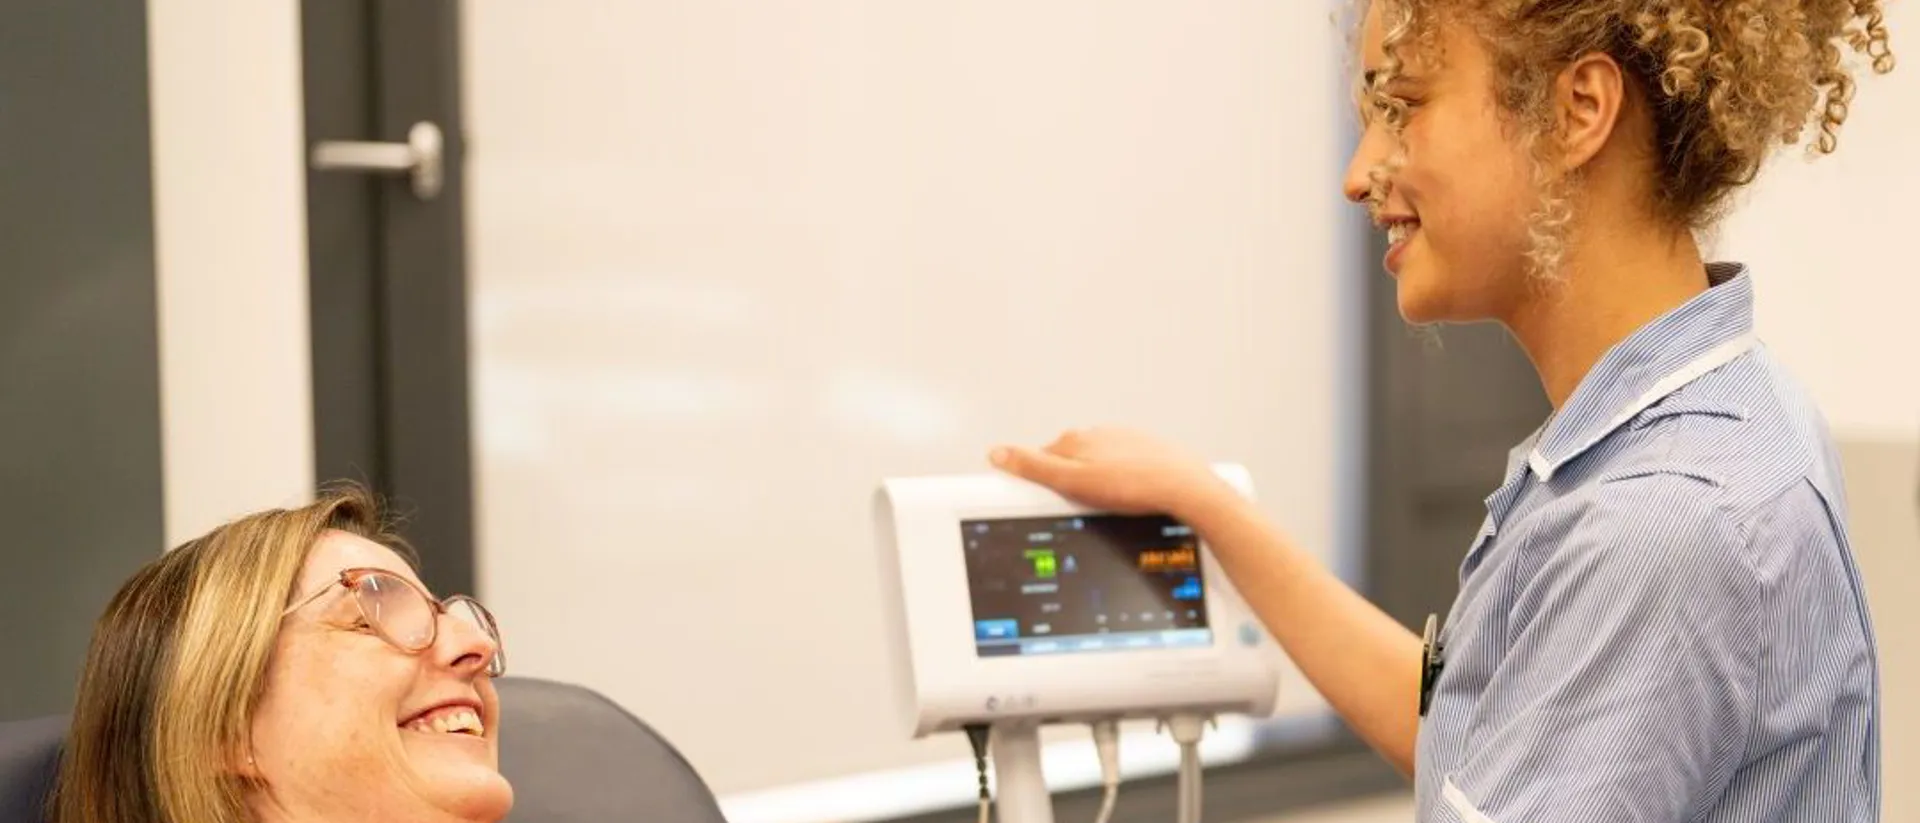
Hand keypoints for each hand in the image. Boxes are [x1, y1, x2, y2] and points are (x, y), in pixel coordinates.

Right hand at [988, 427, 1233, 518]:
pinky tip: (1130, 497)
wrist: (1185, 488)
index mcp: (1074, 440)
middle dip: (1070, 482)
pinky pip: (1122, 466)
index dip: (1039, 483)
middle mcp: (1097, 434)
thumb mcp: (1073, 483)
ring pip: (1096, 463)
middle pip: (1068, 461)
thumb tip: (998, 452)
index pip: (1039, 459)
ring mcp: (1122, 439)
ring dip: (1097, 481)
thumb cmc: (1135, 487)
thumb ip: (1033, 467)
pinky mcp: (1144, 449)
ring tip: (1110, 504)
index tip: (1045, 498)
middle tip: (1082, 506)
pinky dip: (1121, 480)